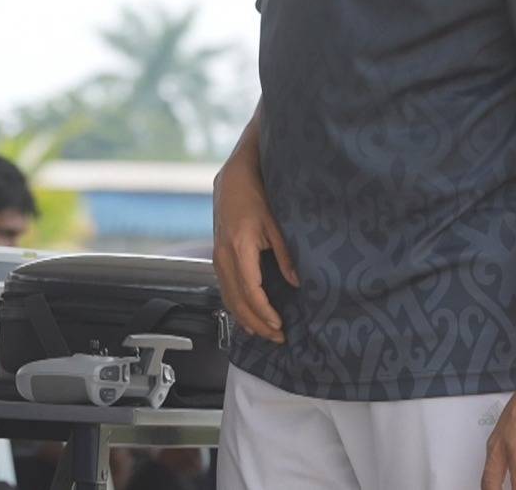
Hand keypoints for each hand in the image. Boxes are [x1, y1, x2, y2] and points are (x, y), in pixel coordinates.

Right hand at [212, 154, 297, 343]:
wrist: (233, 178)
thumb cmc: (255, 196)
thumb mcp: (276, 224)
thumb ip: (285, 255)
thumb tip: (297, 282)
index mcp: (239, 248)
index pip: (251, 291)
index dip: (265, 313)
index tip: (280, 325)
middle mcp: (224, 256)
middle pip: (237, 300)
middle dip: (256, 323)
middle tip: (276, 337)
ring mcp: (217, 256)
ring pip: (227, 297)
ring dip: (244, 318)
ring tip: (263, 333)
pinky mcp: (218, 256)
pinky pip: (223, 288)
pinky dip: (234, 306)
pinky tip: (245, 316)